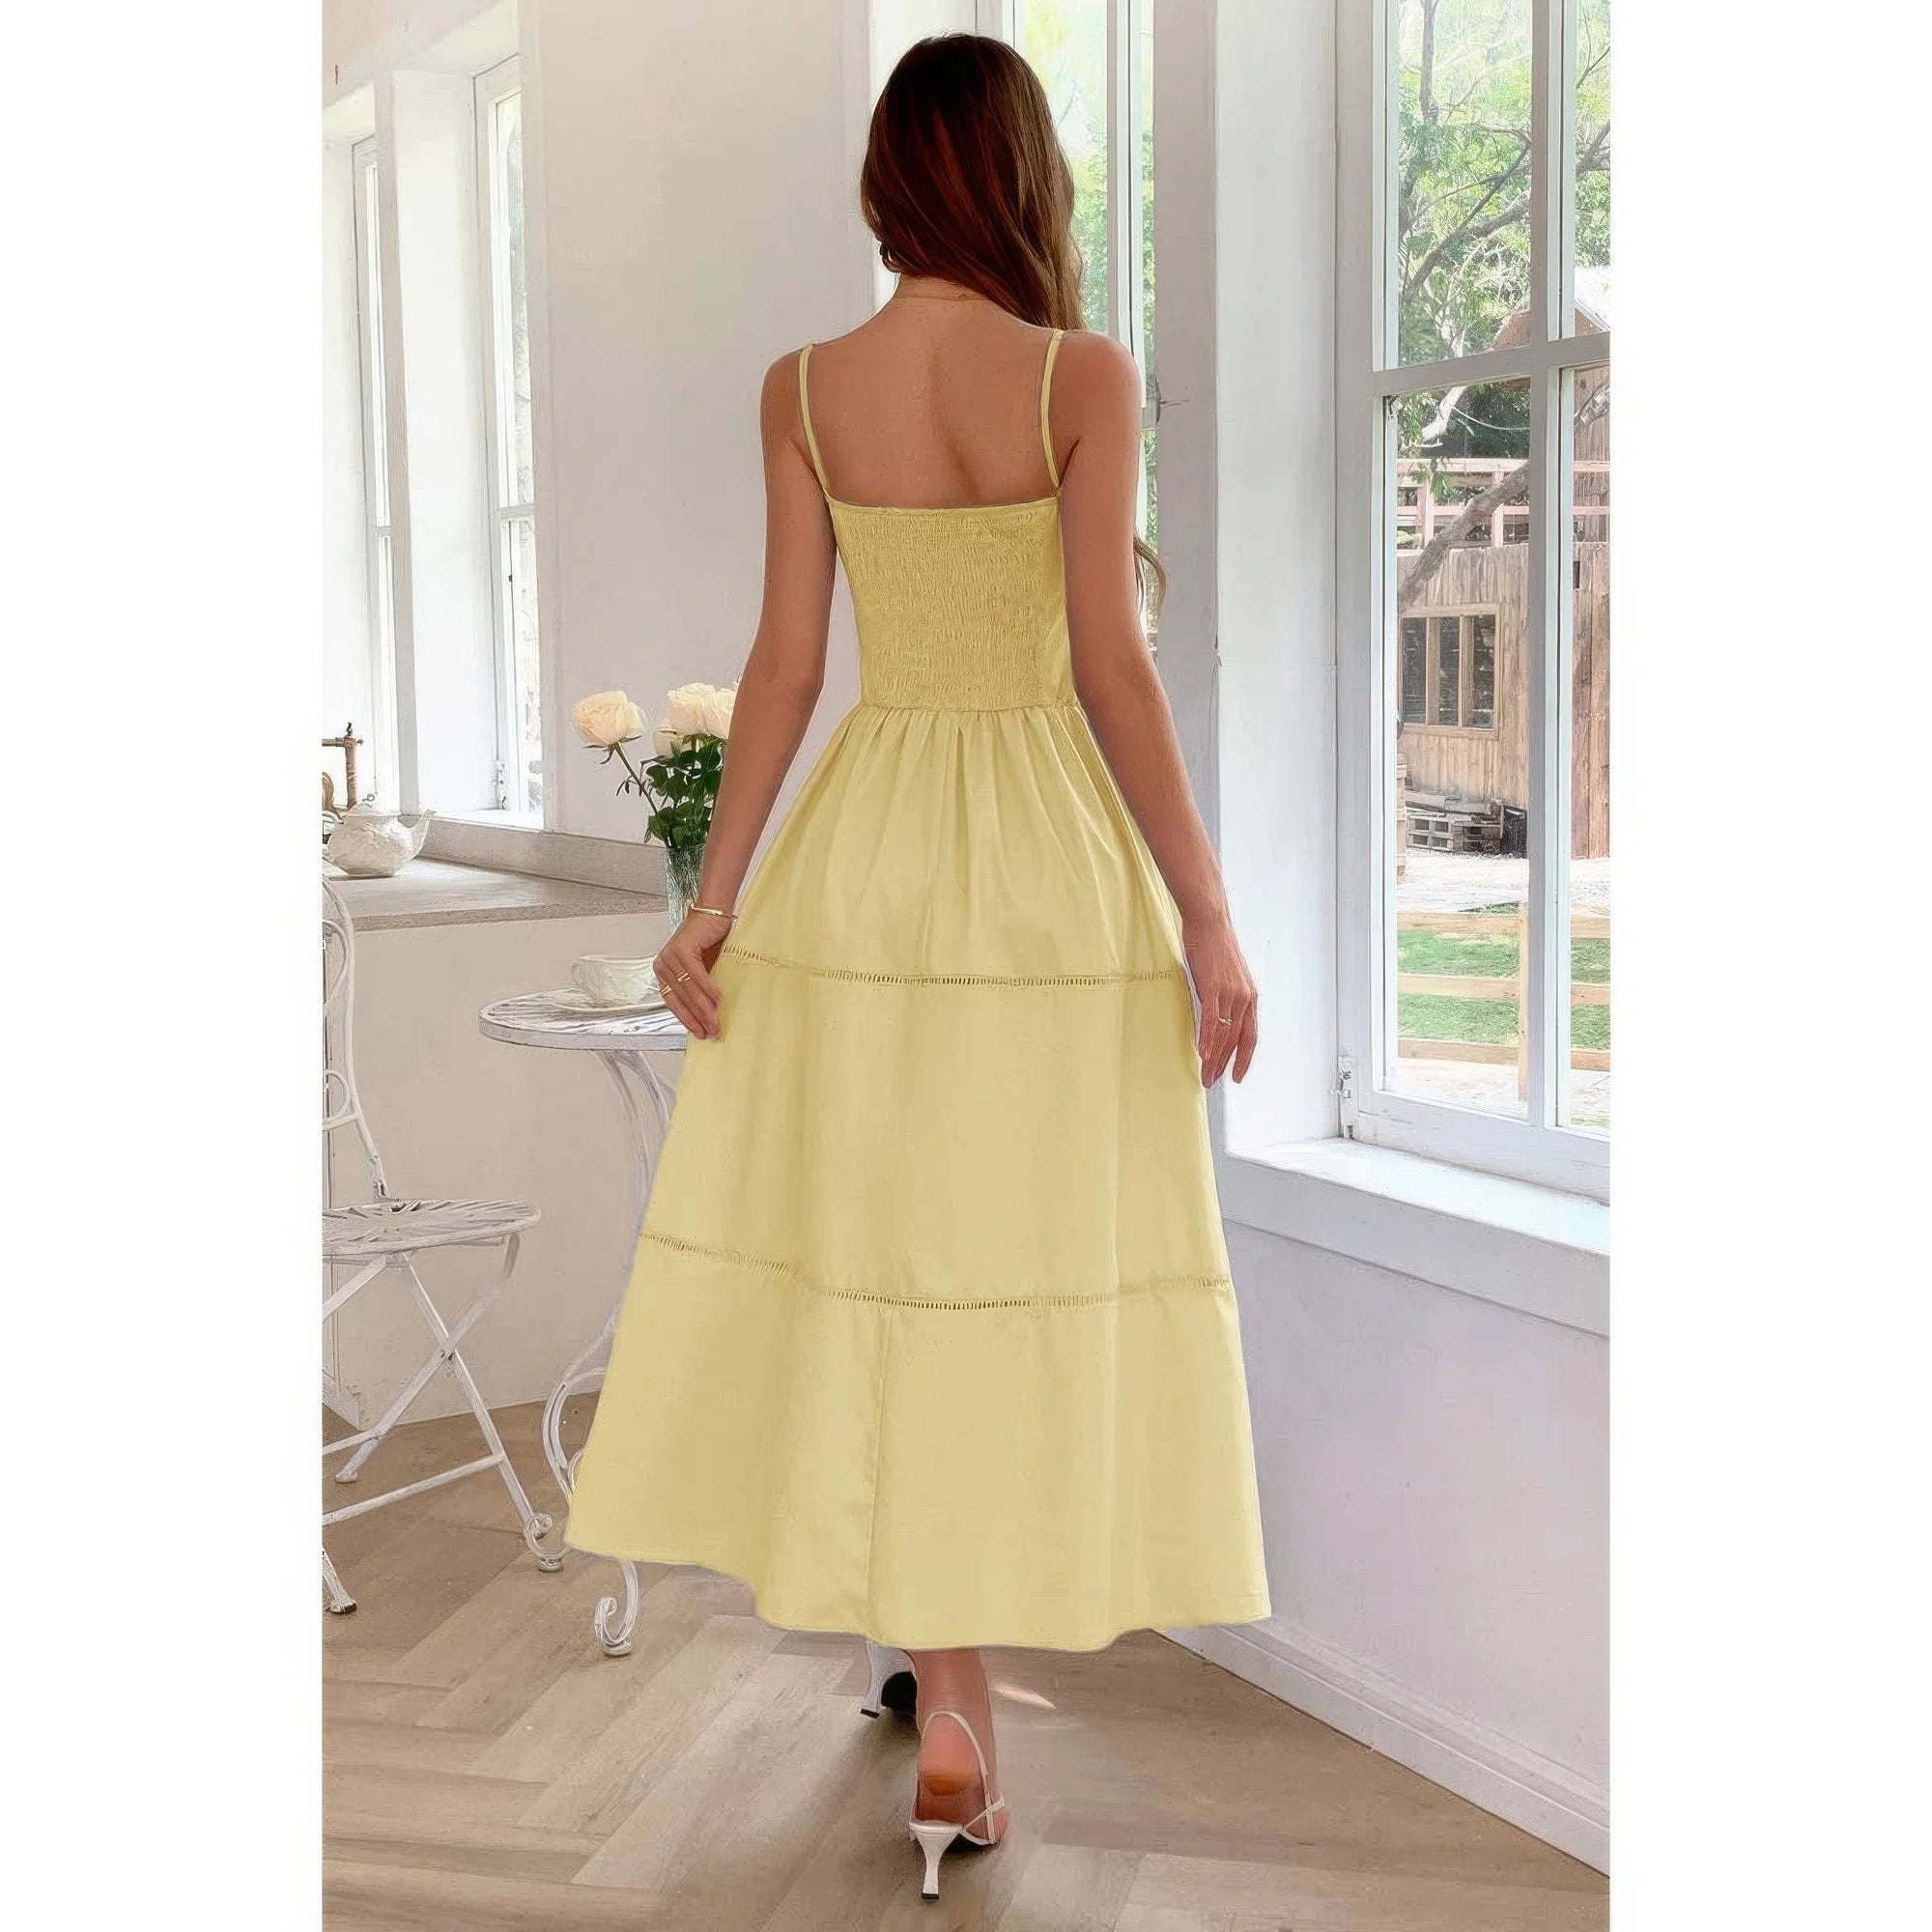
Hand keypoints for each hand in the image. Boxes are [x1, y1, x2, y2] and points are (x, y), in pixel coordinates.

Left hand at [654, 911, 734, 1038]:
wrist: (712, 914)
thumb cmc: (708, 941)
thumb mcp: (701, 969)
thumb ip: (698, 989)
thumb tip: (707, 1015)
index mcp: (663, 972)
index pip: (673, 1002)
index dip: (687, 1019)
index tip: (700, 1033)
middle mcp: (663, 965)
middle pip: (681, 998)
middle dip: (698, 1018)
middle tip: (712, 1031)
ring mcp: (670, 956)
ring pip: (688, 989)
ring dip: (704, 1008)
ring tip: (715, 1021)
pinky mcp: (682, 949)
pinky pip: (696, 975)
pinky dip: (708, 988)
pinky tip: (718, 999)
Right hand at [1182, 913, 1258, 1087]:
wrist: (1209, 922)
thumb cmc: (1214, 945)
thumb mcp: (1225, 975)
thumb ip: (1224, 996)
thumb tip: (1214, 1014)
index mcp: (1249, 996)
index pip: (1249, 1035)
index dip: (1244, 1058)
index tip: (1237, 1075)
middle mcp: (1244, 997)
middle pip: (1235, 1040)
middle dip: (1224, 1064)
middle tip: (1212, 1081)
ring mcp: (1230, 993)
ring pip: (1223, 1034)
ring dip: (1213, 1058)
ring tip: (1205, 1075)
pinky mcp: (1214, 988)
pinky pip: (1211, 1020)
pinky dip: (1207, 1040)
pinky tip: (1203, 1054)